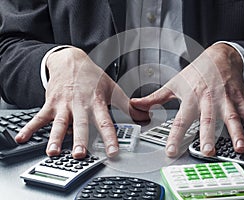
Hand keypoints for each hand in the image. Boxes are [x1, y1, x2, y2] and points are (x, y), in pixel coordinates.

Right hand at [15, 47, 147, 158]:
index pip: (105, 122)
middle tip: (80, 154)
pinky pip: (39, 117)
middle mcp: (79, 104)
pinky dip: (30, 127)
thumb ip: (127, 105)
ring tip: (53, 151)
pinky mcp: (50, 104)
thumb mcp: (112, 88)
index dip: (110, 137)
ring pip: (59, 123)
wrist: (70, 60)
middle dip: (80, 139)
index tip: (113, 151)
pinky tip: (22, 137)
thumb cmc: (91, 77)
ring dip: (55, 137)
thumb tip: (144, 116)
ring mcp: (63, 104)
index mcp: (96, 102)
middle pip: (80, 124)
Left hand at [131, 43, 243, 156]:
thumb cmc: (196, 73)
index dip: (175, 135)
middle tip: (207, 152)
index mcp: (190, 98)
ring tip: (240, 147)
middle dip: (208, 136)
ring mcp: (225, 98)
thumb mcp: (173, 84)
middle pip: (207, 119)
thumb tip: (135, 105)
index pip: (181, 119)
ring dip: (237, 132)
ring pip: (231, 117)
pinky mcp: (239, 97)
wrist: (218, 55)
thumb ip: (154, 98)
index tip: (171, 151)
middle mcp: (208, 99)